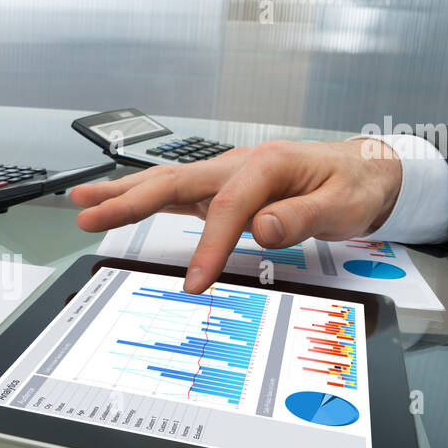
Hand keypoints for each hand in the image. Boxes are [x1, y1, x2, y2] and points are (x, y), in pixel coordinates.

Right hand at [71, 139, 402, 292]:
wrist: (366, 172)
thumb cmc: (354, 185)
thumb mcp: (342, 204)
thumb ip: (302, 217)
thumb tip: (264, 229)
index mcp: (266, 165)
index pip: (228, 208)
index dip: (209, 246)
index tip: (196, 283)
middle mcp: (238, 165)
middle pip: (174, 182)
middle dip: (128, 200)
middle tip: (89, 216)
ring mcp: (226, 176)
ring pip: (165, 183)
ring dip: (121, 193)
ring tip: (81, 202)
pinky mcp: (221, 190)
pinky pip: (175, 194)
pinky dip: (142, 198)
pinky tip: (114, 202)